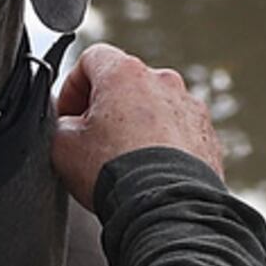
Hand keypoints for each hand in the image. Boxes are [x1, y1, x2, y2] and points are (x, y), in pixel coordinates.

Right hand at [50, 43, 223, 197]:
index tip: (67, 115)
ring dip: (136, 126)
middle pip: (126, 84)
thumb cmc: (115, 172)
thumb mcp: (61, 145)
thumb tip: (67, 126)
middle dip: (106, 108)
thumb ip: (59, 123)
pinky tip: (148, 172)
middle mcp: (163, 81)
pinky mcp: (206, 135)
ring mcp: (190, 107)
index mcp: (125, 73)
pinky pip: (178, 132)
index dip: (72, 87)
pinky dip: (162, 146)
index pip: (91, 59)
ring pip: (154, 108)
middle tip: (91, 141)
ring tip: (122, 161)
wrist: (164, 206)